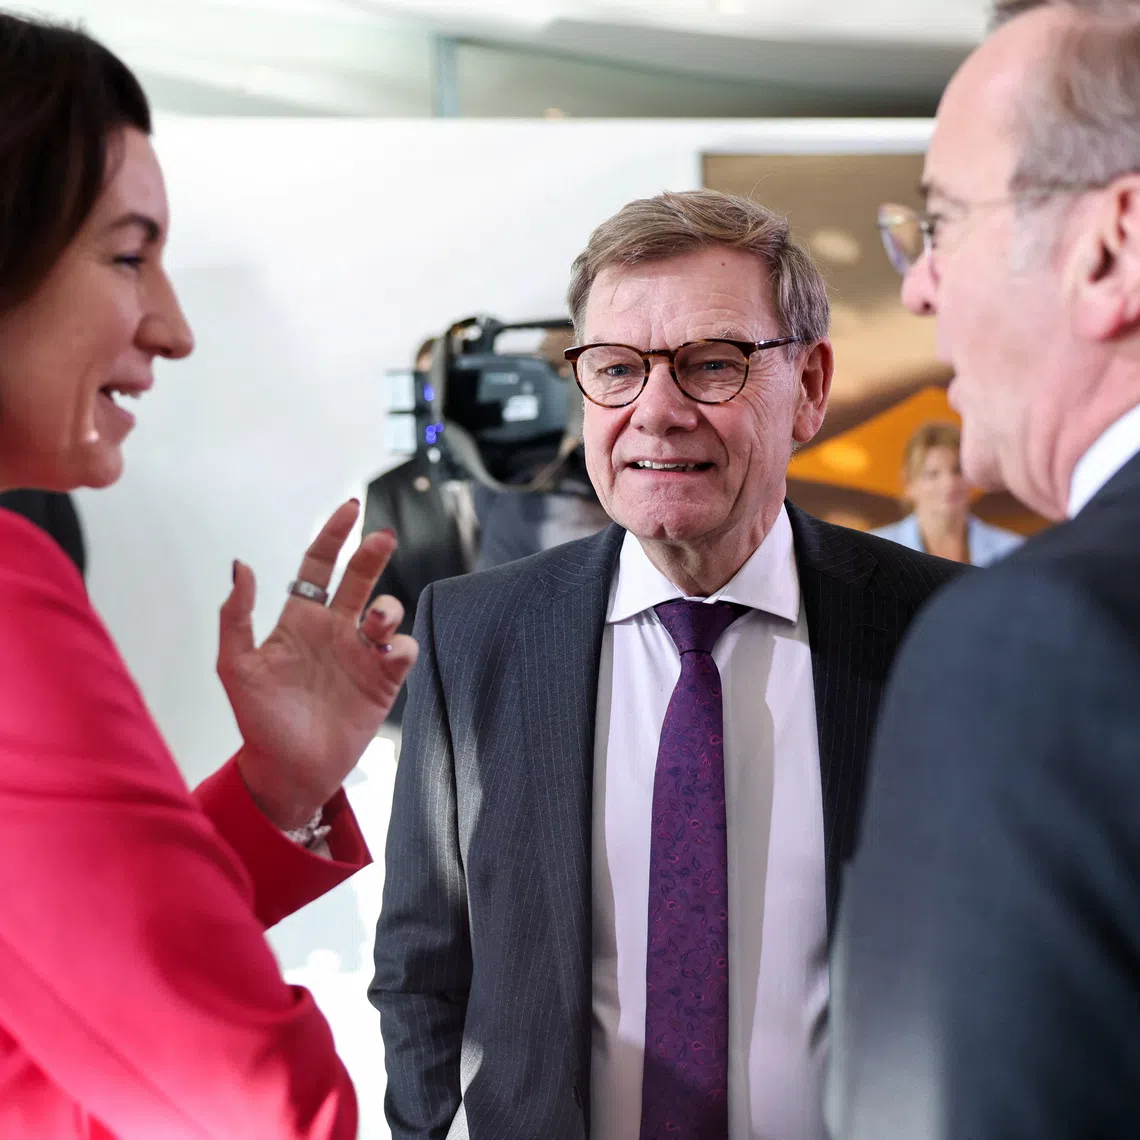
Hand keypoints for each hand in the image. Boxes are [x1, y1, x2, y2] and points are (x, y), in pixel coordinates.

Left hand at [217, 500, 417, 829]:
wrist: (287, 771)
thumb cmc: (259, 721)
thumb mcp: (236, 667)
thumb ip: (236, 616)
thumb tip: (242, 565)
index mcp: (300, 620)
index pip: (319, 566)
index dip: (333, 536)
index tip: (350, 509)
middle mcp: (334, 630)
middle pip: (360, 578)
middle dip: (372, 553)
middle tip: (382, 537)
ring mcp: (361, 654)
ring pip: (387, 610)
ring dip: (386, 607)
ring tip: (374, 623)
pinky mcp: (383, 681)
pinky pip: (403, 650)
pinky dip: (400, 645)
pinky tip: (386, 652)